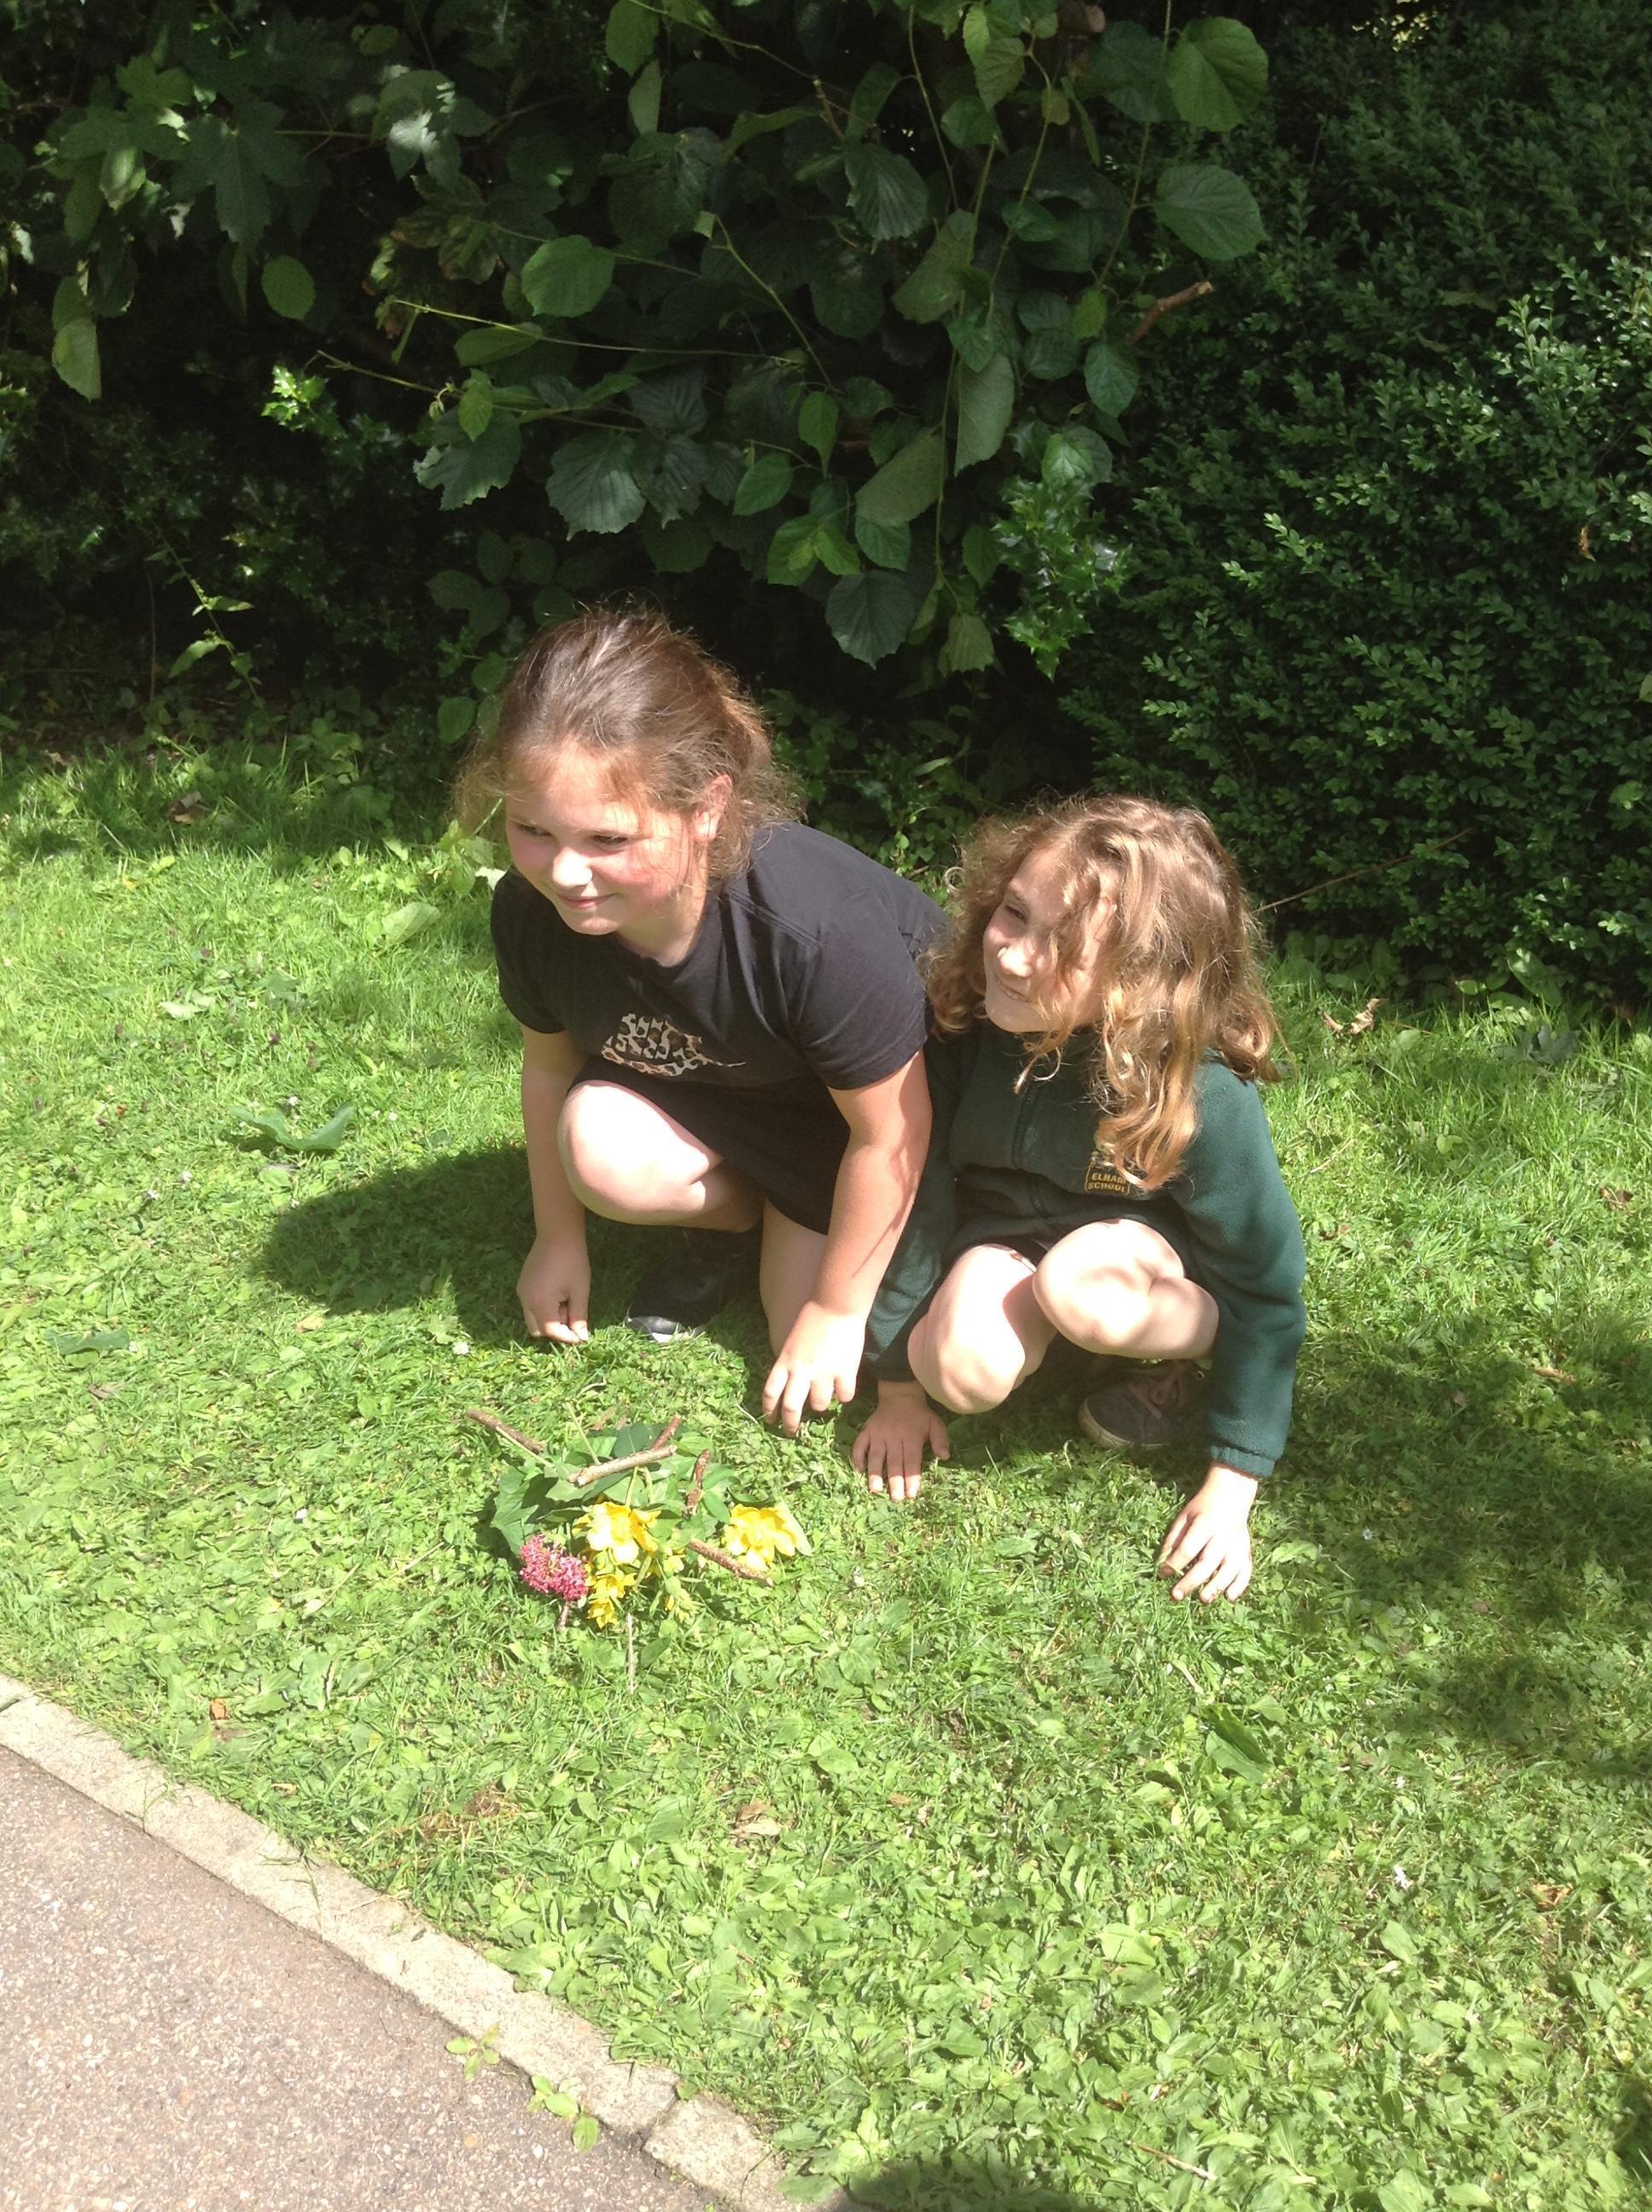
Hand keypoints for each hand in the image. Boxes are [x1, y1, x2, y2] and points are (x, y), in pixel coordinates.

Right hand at [516, 1234, 589, 1344]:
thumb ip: (579, 1316)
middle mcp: (525, 1300)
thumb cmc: (573, 1261)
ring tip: (567, 1301)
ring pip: (533, 1319)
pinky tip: (558, 1294)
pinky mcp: (523, 1284)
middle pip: (537, 1330)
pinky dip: (544, 1309)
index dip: (567, 1337)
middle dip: (555, 1330)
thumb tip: (582, 1338)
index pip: (550, 1331)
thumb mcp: (580, 1290)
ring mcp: (521, 1291)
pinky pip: (530, 1306)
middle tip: (573, 1316)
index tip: (581, 1337)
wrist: (558, 1233)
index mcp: (539, 1302)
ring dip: (550, 1319)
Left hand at [761, 1302, 864, 1436]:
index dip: (769, 1410)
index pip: (770, 1392)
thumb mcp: (793, 1341)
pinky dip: (844, 1395)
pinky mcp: (845, 1372)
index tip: (770, 1420)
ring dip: (821, 1405)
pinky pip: (844, 1396)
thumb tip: (792, 1382)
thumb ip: (791, 1362)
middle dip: (790, 1424)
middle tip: (792, 1431)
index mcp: (785, 1360)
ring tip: (824, 1399)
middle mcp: (801, 1370)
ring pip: (819, 1405)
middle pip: (791, 1407)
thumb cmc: (814, 1317)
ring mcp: (823, 1373)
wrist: (836, 1305)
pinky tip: (844, 1388)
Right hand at [850, 1383, 949, 1502]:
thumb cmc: (920, 1415)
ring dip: (875, 1473)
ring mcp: (878, 1434)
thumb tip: (944, 1456)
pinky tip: (858, 1470)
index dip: (911, 1477)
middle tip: (895, 1499)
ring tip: (875, 1489)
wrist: (900, 1396)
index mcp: (912, 1436)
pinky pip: (860, 1444)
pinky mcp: (867, 1431)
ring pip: (876, 1456)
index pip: (912, 1460)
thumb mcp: (935, 1423)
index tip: (911, 1494)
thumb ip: (940, 1440)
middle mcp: (894, 1436)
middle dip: (895, 1482)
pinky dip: (858, 1456)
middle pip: (895, 1462)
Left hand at [1158, 1463, 1257, 1601]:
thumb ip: (1174, 1539)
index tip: (1162, 1574)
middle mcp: (1223, 1536)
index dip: (1174, 1563)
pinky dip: (1240, 1585)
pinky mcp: (1247, 1552)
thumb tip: (1163, 1563)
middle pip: (1208, 1562)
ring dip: (1216, 1586)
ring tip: (1203, 1599)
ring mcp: (1238, 1545)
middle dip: (1191, 1581)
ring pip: (1229, 1570)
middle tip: (1176, 1595)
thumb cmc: (1202, 1509)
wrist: (1230, 1496)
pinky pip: (1246, 1571)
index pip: (1188, 1548)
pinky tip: (1229, 1597)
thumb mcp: (1184, 1517)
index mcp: (1205, 1524)